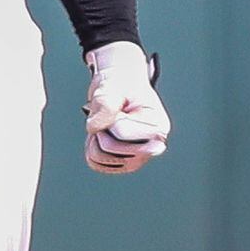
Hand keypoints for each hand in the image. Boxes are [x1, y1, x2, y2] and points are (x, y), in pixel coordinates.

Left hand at [83, 41, 169, 173]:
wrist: (120, 88)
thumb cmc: (121, 85)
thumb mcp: (113, 87)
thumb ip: (106, 105)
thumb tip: (93, 129)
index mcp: (157, 128)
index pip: (121, 132)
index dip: (111, 117)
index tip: (121, 107)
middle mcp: (151, 148)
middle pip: (109, 147)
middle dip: (102, 127)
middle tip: (110, 113)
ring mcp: (137, 159)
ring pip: (100, 157)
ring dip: (95, 136)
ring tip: (106, 123)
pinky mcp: (123, 165)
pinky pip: (96, 164)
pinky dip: (91, 147)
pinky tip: (102, 134)